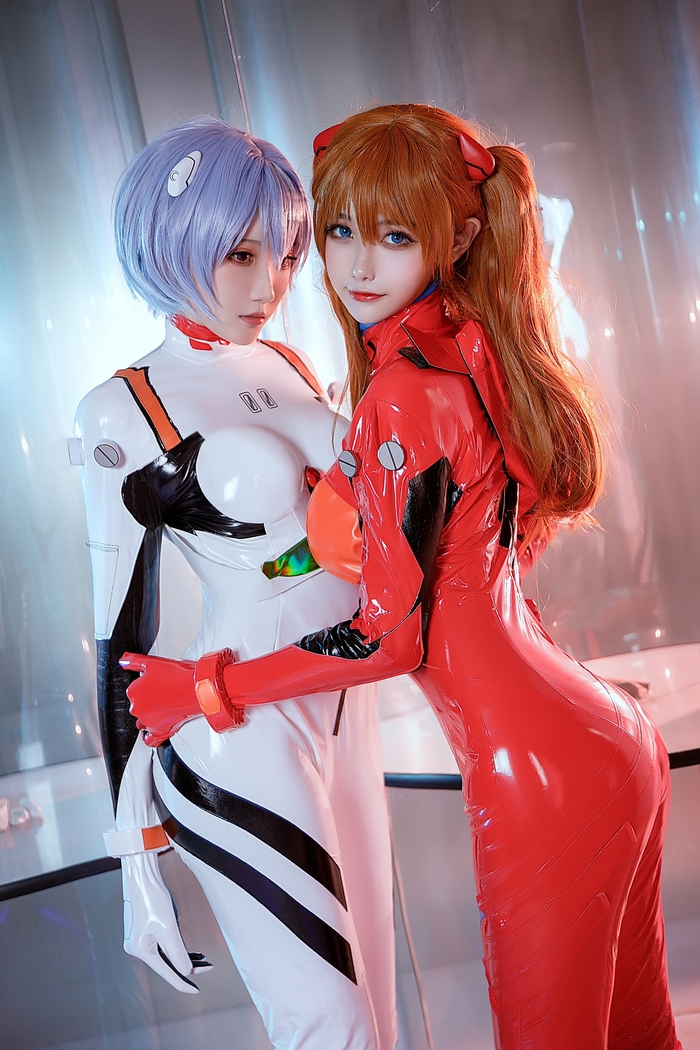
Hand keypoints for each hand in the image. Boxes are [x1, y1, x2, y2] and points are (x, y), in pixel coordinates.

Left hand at [120, 653, 198, 745]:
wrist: (197, 689)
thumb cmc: (179, 676)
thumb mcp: (153, 662)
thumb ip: (134, 661)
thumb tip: (123, 661)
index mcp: (134, 691)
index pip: (135, 690)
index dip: (147, 686)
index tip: (157, 683)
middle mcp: (137, 708)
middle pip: (139, 705)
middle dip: (149, 701)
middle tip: (165, 693)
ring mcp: (148, 721)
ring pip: (143, 721)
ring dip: (151, 715)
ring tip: (166, 706)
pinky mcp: (160, 731)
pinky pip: (150, 739)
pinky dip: (150, 737)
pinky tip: (153, 732)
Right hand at [121, 851, 211, 992]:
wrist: (142, 875)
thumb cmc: (153, 898)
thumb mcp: (169, 927)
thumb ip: (178, 952)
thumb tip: (186, 972)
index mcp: (140, 950)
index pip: (166, 971)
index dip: (183, 982)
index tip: (197, 991)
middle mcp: (137, 947)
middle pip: (167, 963)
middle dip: (188, 966)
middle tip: (209, 967)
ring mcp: (141, 939)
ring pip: (167, 953)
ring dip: (185, 957)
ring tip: (204, 960)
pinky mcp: (146, 930)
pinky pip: (164, 945)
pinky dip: (178, 948)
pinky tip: (192, 950)